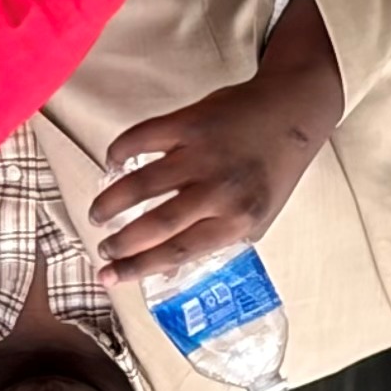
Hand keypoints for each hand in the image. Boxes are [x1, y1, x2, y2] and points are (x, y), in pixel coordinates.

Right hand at [96, 63, 336, 281]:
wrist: (292, 114)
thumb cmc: (272, 173)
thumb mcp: (256, 218)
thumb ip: (216, 241)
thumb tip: (165, 269)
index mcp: (238, 220)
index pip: (179, 252)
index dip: (139, 267)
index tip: (112, 276)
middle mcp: (221, 190)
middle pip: (157, 225)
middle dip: (121, 243)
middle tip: (103, 248)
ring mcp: (204, 154)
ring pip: (142, 184)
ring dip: (111, 202)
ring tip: (98, 214)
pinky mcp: (190, 122)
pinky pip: (142, 138)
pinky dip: (120, 152)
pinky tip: (113, 163)